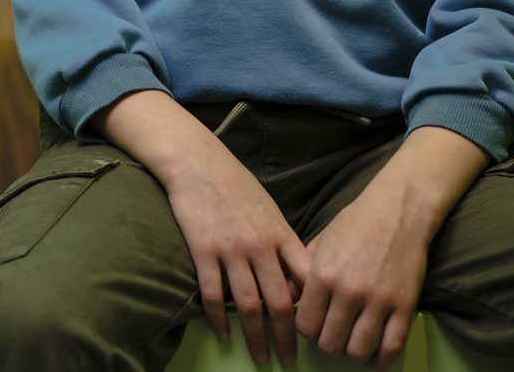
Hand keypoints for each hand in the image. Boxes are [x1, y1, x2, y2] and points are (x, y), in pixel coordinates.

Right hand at [97, 92, 307, 364]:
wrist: (198, 162)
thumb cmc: (236, 185)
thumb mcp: (271, 210)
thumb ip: (285, 245)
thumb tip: (297, 281)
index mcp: (281, 234)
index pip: (306, 280)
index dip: (313, 310)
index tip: (315, 333)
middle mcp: (260, 246)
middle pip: (280, 303)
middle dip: (287, 337)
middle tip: (289, 361)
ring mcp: (231, 249)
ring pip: (248, 305)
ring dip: (255, 337)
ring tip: (261, 358)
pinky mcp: (203, 251)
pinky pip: (213, 294)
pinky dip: (219, 319)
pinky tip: (224, 334)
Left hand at [295, 126, 486, 368]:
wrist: (399, 208)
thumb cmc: (356, 223)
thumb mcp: (320, 241)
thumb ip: (301, 271)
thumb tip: (288, 297)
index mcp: (322, 275)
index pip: (305, 326)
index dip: (308, 331)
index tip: (316, 325)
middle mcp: (348, 291)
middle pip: (329, 344)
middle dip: (329, 345)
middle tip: (335, 335)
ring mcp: (378, 300)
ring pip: (358, 350)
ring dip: (353, 353)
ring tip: (354, 344)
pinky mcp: (404, 306)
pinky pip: (391, 348)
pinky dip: (380, 361)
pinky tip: (374, 357)